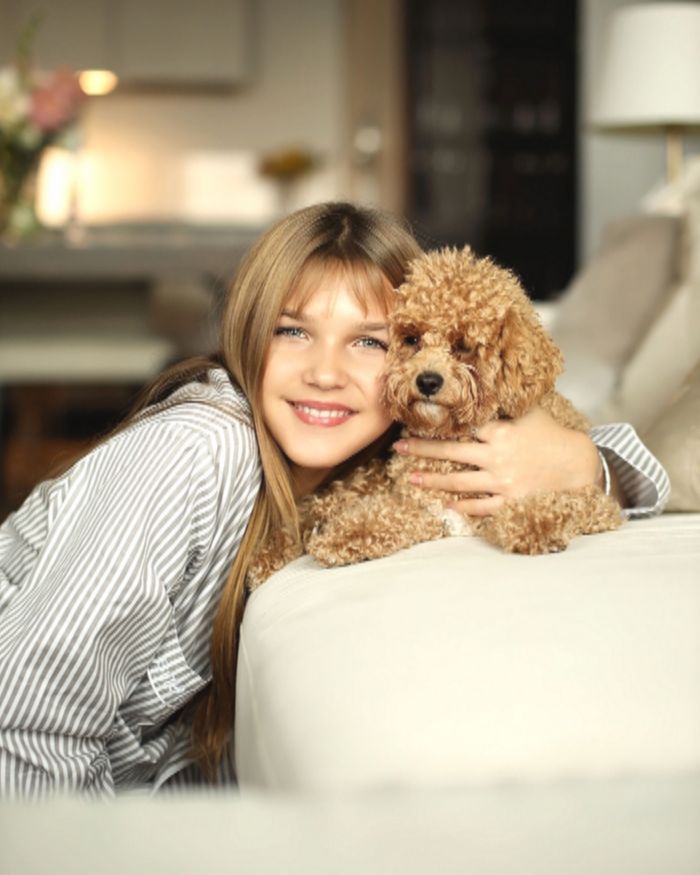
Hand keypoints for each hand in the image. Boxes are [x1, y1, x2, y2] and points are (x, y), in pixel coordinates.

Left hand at [393, 407, 607, 516]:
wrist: (578, 466)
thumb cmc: (552, 435)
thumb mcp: (528, 412)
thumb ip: (503, 403)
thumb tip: (482, 380)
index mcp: (500, 431)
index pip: (460, 427)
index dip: (435, 426)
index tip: (413, 422)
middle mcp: (498, 457)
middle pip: (451, 453)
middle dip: (421, 450)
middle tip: (398, 447)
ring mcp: (503, 482)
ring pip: (459, 482)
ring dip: (433, 481)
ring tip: (412, 479)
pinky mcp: (511, 502)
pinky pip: (481, 506)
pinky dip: (463, 506)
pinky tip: (446, 504)